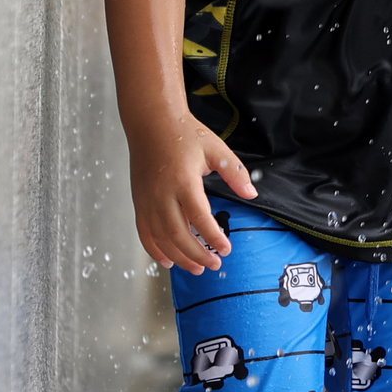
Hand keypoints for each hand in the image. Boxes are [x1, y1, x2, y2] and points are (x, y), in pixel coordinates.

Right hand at [128, 112, 257, 274]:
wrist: (151, 123)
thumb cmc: (184, 134)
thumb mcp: (216, 149)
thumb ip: (236, 173)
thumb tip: (252, 194)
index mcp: (183, 180)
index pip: (200, 217)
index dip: (213, 237)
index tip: (226, 249)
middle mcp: (162, 194)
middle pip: (178, 234)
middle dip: (197, 255)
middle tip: (215, 265)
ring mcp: (147, 200)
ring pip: (161, 238)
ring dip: (179, 258)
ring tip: (197, 269)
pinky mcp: (139, 202)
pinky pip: (144, 233)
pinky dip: (155, 250)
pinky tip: (168, 262)